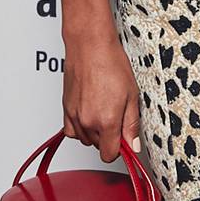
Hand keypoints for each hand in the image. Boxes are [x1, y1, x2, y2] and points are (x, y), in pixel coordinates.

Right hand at [62, 31, 141, 164]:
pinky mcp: (65, 109)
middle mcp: (87, 122)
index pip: (109, 154)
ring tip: (103, 109)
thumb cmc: (111, 64)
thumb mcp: (132, 95)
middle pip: (98, 146)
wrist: (90, 46)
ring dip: (95, 131)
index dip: (120, 149)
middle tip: (117, 115)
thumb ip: (132, 124)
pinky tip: (90, 113)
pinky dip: (80, 127)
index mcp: (106, 121)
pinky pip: (71, 130)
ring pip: (85, 139)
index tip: (125, 139)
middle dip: (109, 137)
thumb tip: (134, 145)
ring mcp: (74, 116)